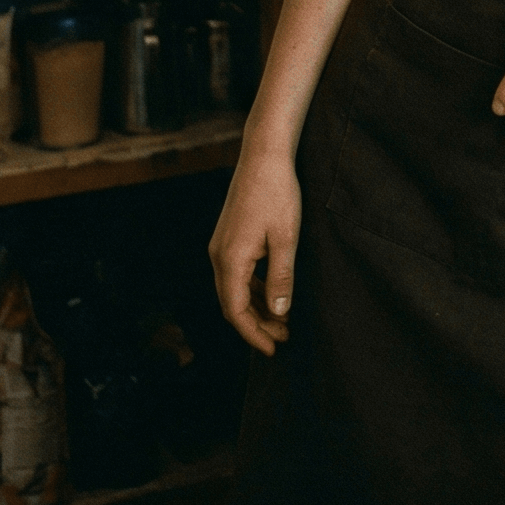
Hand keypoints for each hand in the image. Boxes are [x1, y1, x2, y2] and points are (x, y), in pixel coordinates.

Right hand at [209, 140, 301, 355]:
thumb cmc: (277, 193)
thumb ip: (281, 277)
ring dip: (256, 306)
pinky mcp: (228, 236)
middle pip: (232, 304)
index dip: (254, 334)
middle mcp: (218, 255)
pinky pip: (237, 273)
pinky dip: (254, 288)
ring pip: (235, 289)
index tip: (274, 349)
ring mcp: (221, 245)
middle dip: (256, 324)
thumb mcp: (286, 239)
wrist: (264, 155)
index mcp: (230, 260)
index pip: (236, 311)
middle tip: (283, 338)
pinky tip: (273, 292)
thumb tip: (280, 312)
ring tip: (282, 319)